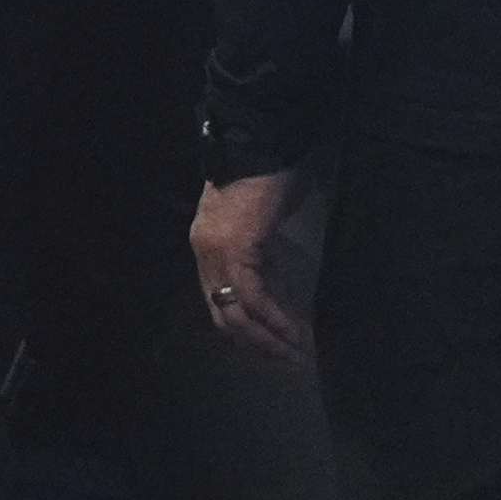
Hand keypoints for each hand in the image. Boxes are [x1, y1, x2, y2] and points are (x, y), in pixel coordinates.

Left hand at [191, 171, 306, 364]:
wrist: (262, 140)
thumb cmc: (266, 172)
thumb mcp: (260, 223)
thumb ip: (262, 255)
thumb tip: (277, 286)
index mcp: (207, 245)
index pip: (219, 300)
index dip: (245, 329)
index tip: (272, 346)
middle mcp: (205, 253)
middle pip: (224, 315)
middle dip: (256, 343)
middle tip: (286, 360)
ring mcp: (217, 252)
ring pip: (237, 314)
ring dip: (268, 340)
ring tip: (295, 355)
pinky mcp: (237, 250)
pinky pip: (255, 299)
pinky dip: (275, 320)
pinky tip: (294, 333)